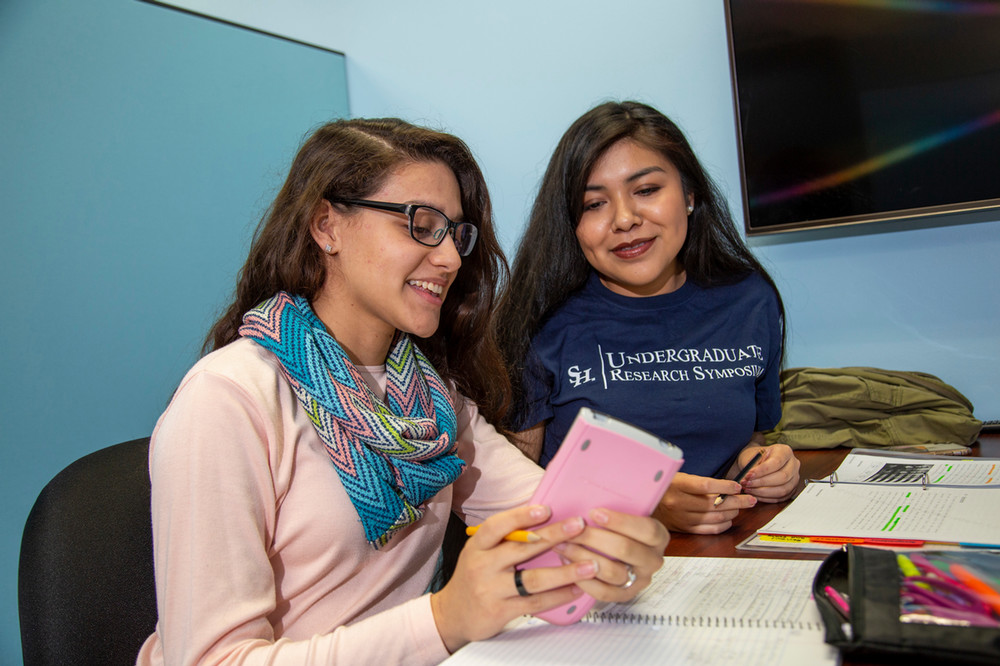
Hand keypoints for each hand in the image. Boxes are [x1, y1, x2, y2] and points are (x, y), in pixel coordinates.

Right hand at [430, 504, 600, 652]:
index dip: (521, 516)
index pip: (497, 526)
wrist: (453, 614)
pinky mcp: (502, 611)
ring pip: (533, 579)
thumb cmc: (474, 577)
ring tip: (590, 565)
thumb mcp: (479, 552)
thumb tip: (542, 518)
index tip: (546, 509)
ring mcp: (492, 590)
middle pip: (522, 549)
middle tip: (579, 525)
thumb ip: (504, 539)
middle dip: (554, 536)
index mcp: (477, 546)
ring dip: (565, 572)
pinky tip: (577, 588)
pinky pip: (536, 602)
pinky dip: (559, 595)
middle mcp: (482, 566)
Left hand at [552, 507, 669, 604]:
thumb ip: (616, 504)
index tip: (594, 513)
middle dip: (593, 538)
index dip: (620, 521)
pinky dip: (584, 579)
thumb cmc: (619, 526)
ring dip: (583, 557)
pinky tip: (568, 564)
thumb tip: (592, 493)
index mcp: (659, 536)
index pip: (646, 529)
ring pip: (613, 572)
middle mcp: (653, 560)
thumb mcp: (625, 511)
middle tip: (571, 529)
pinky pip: (604, 592)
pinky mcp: (624, 595)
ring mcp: (640, 580)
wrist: (622, 550)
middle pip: (625, 549)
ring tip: (564, 545)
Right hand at [653, 472, 753, 533]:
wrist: (646, 503)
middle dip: (737, 501)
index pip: (705, 486)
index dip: (725, 486)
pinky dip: (723, 525)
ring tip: (741, 507)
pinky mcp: (684, 528)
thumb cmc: (665, 487)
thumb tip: (727, 487)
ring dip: (732, 513)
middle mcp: (679, 502)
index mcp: (677, 485)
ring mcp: (682, 517)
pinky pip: (709, 529)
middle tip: (750, 499)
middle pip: (714, 504)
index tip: (738, 486)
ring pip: (714, 518)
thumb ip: (699, 482)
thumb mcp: (677, 477)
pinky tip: (729, 519)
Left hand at [737, 443, 799, 502]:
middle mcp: (793, 464)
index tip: (748, 475)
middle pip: (782, 477)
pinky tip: (755, 494)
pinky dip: (766, 498)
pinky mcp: (791, 490)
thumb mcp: (750, 456)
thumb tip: (749, 476)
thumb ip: (752, 465)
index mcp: (785, 451)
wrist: (757, 462)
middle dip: (762, 482)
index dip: (762, 470)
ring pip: (782, 490)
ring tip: (749, 489)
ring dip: (763, 492)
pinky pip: (780, 498)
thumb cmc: (755, 457)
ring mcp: (794, 478)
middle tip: (747, 483)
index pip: (776, 462)